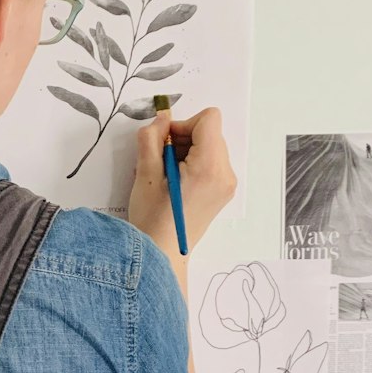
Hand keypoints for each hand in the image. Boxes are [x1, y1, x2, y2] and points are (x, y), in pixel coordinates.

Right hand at [128, 105, 237, 261]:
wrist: (162, 253)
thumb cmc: (152, 217)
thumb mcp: (145, 171)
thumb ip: (152, 137)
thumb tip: (162, 119)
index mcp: (210, 167)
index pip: (209, 120)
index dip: (183, 124)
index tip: (164, 143)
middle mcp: (225, 174)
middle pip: (210, 133)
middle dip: (183, 139)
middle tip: (161, 161)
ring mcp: (227, 185)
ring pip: (210, 147)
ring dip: (186, 152)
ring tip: (167, 175)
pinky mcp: (222, 193)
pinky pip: (211, 163)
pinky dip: (193, 164)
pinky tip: (176, 183)